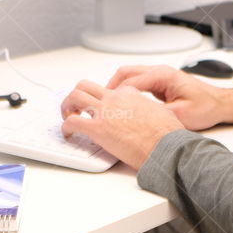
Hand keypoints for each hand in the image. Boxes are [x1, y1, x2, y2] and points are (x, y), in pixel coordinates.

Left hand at [60, 80, 183, 169]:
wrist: (166, 146)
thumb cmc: (167, 135)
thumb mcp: (160, 112)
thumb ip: (149, 109)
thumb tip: (150, 114)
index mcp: (130, 94)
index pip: (109, 89)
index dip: (101, 99)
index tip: (100, 109)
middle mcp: (115, 99)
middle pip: (86, 86)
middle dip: (76, 96)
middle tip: (75, 107)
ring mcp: (105, 112)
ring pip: (75, 96)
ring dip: (67, 106)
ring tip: (67, 116)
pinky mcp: (98, 129)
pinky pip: (73, 121)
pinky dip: (66, 127)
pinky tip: (68, 134)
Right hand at [107, 65, 232, 130]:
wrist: (221, 103)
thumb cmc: (206, 106)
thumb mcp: (181, 115)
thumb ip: (158, 115)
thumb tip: (137, 119)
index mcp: (163, 76)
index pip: (130, 81)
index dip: (115, 94)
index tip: (104, 104)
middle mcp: (159, 72)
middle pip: (125, 73)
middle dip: (110, 86)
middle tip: (101, 102)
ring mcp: (159, 76)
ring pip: (130, 75)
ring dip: (118, 87)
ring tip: (109, 104)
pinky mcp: (160, 83)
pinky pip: (138, 82)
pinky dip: (127, 90)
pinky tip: (124, 104)